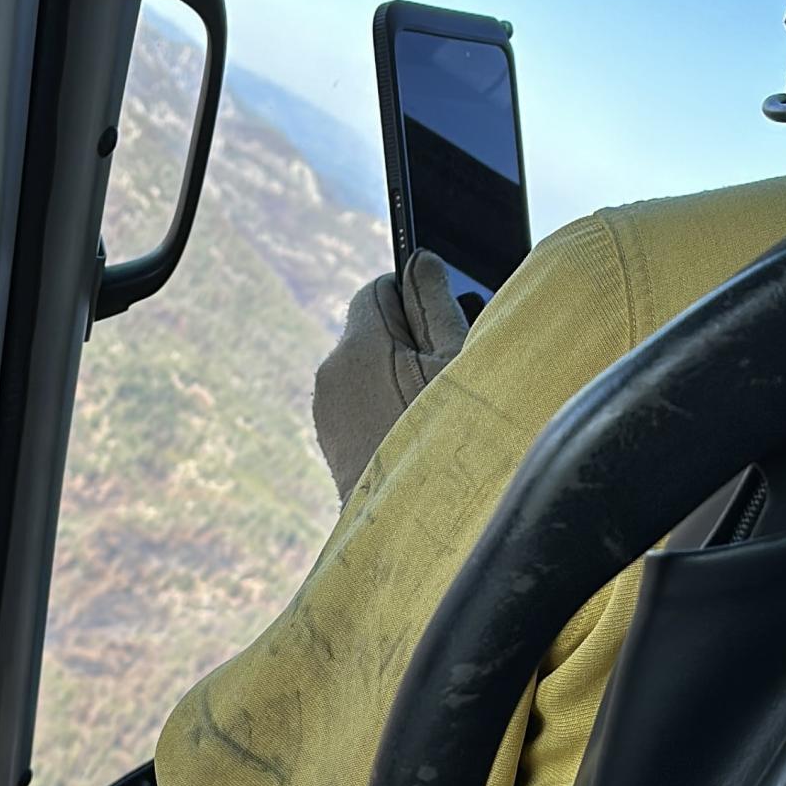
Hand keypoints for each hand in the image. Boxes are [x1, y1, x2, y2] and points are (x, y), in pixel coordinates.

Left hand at [313, 251, 467, 506]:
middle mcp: (331, 373)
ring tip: (435, 412)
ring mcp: (326, 413)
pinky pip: (359, 406)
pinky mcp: (331, 444)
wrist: (423, 526)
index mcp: (359, 345)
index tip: (445, 326)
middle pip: (372, 331)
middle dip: (409, 341)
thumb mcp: (459, 360)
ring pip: (366, 370)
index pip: (379, 287)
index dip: (417, 300)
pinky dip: (385, 410)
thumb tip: (420, 259)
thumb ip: (435, 301)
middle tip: (449, 376)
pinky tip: (415, 437)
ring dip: (397, 377)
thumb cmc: (453, 437)